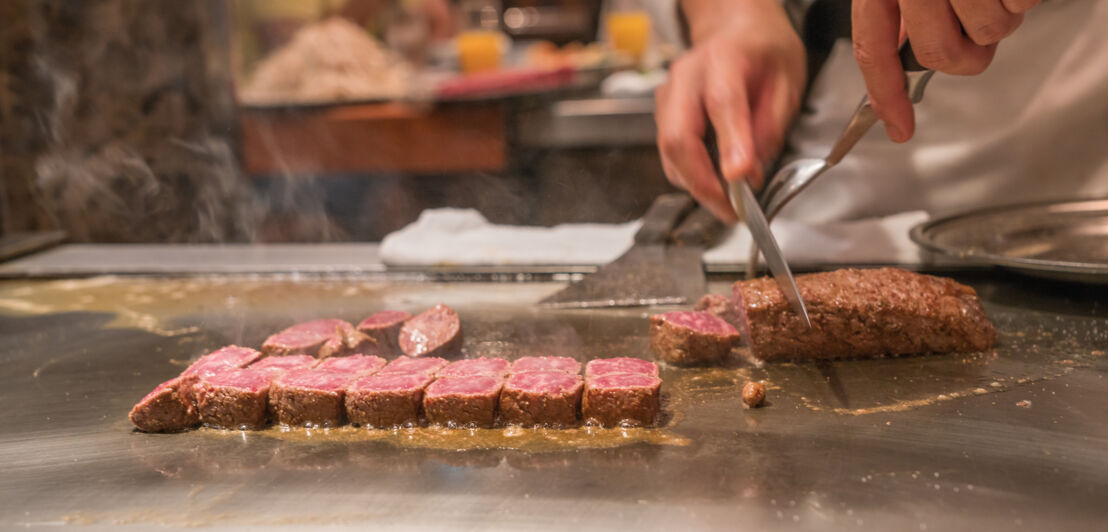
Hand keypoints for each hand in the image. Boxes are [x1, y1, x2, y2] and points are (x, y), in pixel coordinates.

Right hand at [655, 0, 804, 222]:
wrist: (733, 29)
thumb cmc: (762, 50)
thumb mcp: (788, 79)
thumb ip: (771, 124)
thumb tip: (753, 168)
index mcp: (724, 58)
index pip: (722, 103)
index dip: (731, 144)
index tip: (740, 178)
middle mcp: (686, 77)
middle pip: (678, 136)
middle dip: (701, 181)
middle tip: (731, 209)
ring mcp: (668, 96)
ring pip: (669, 150)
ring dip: (696, 183)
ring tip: (728, 203)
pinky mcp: (663, 114)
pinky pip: (670, 152)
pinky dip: (690, 174)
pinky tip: (714, 183)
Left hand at [853, 0, 1040, 142]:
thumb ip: (897, 18)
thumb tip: (896, 72)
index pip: (872, 52)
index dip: (886, 96)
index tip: (898, 128)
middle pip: (940, 55)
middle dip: (962, 54)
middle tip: (968, 29)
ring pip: (988, 33)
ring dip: (998, 20)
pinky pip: (1020, 7)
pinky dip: (1020, 0)